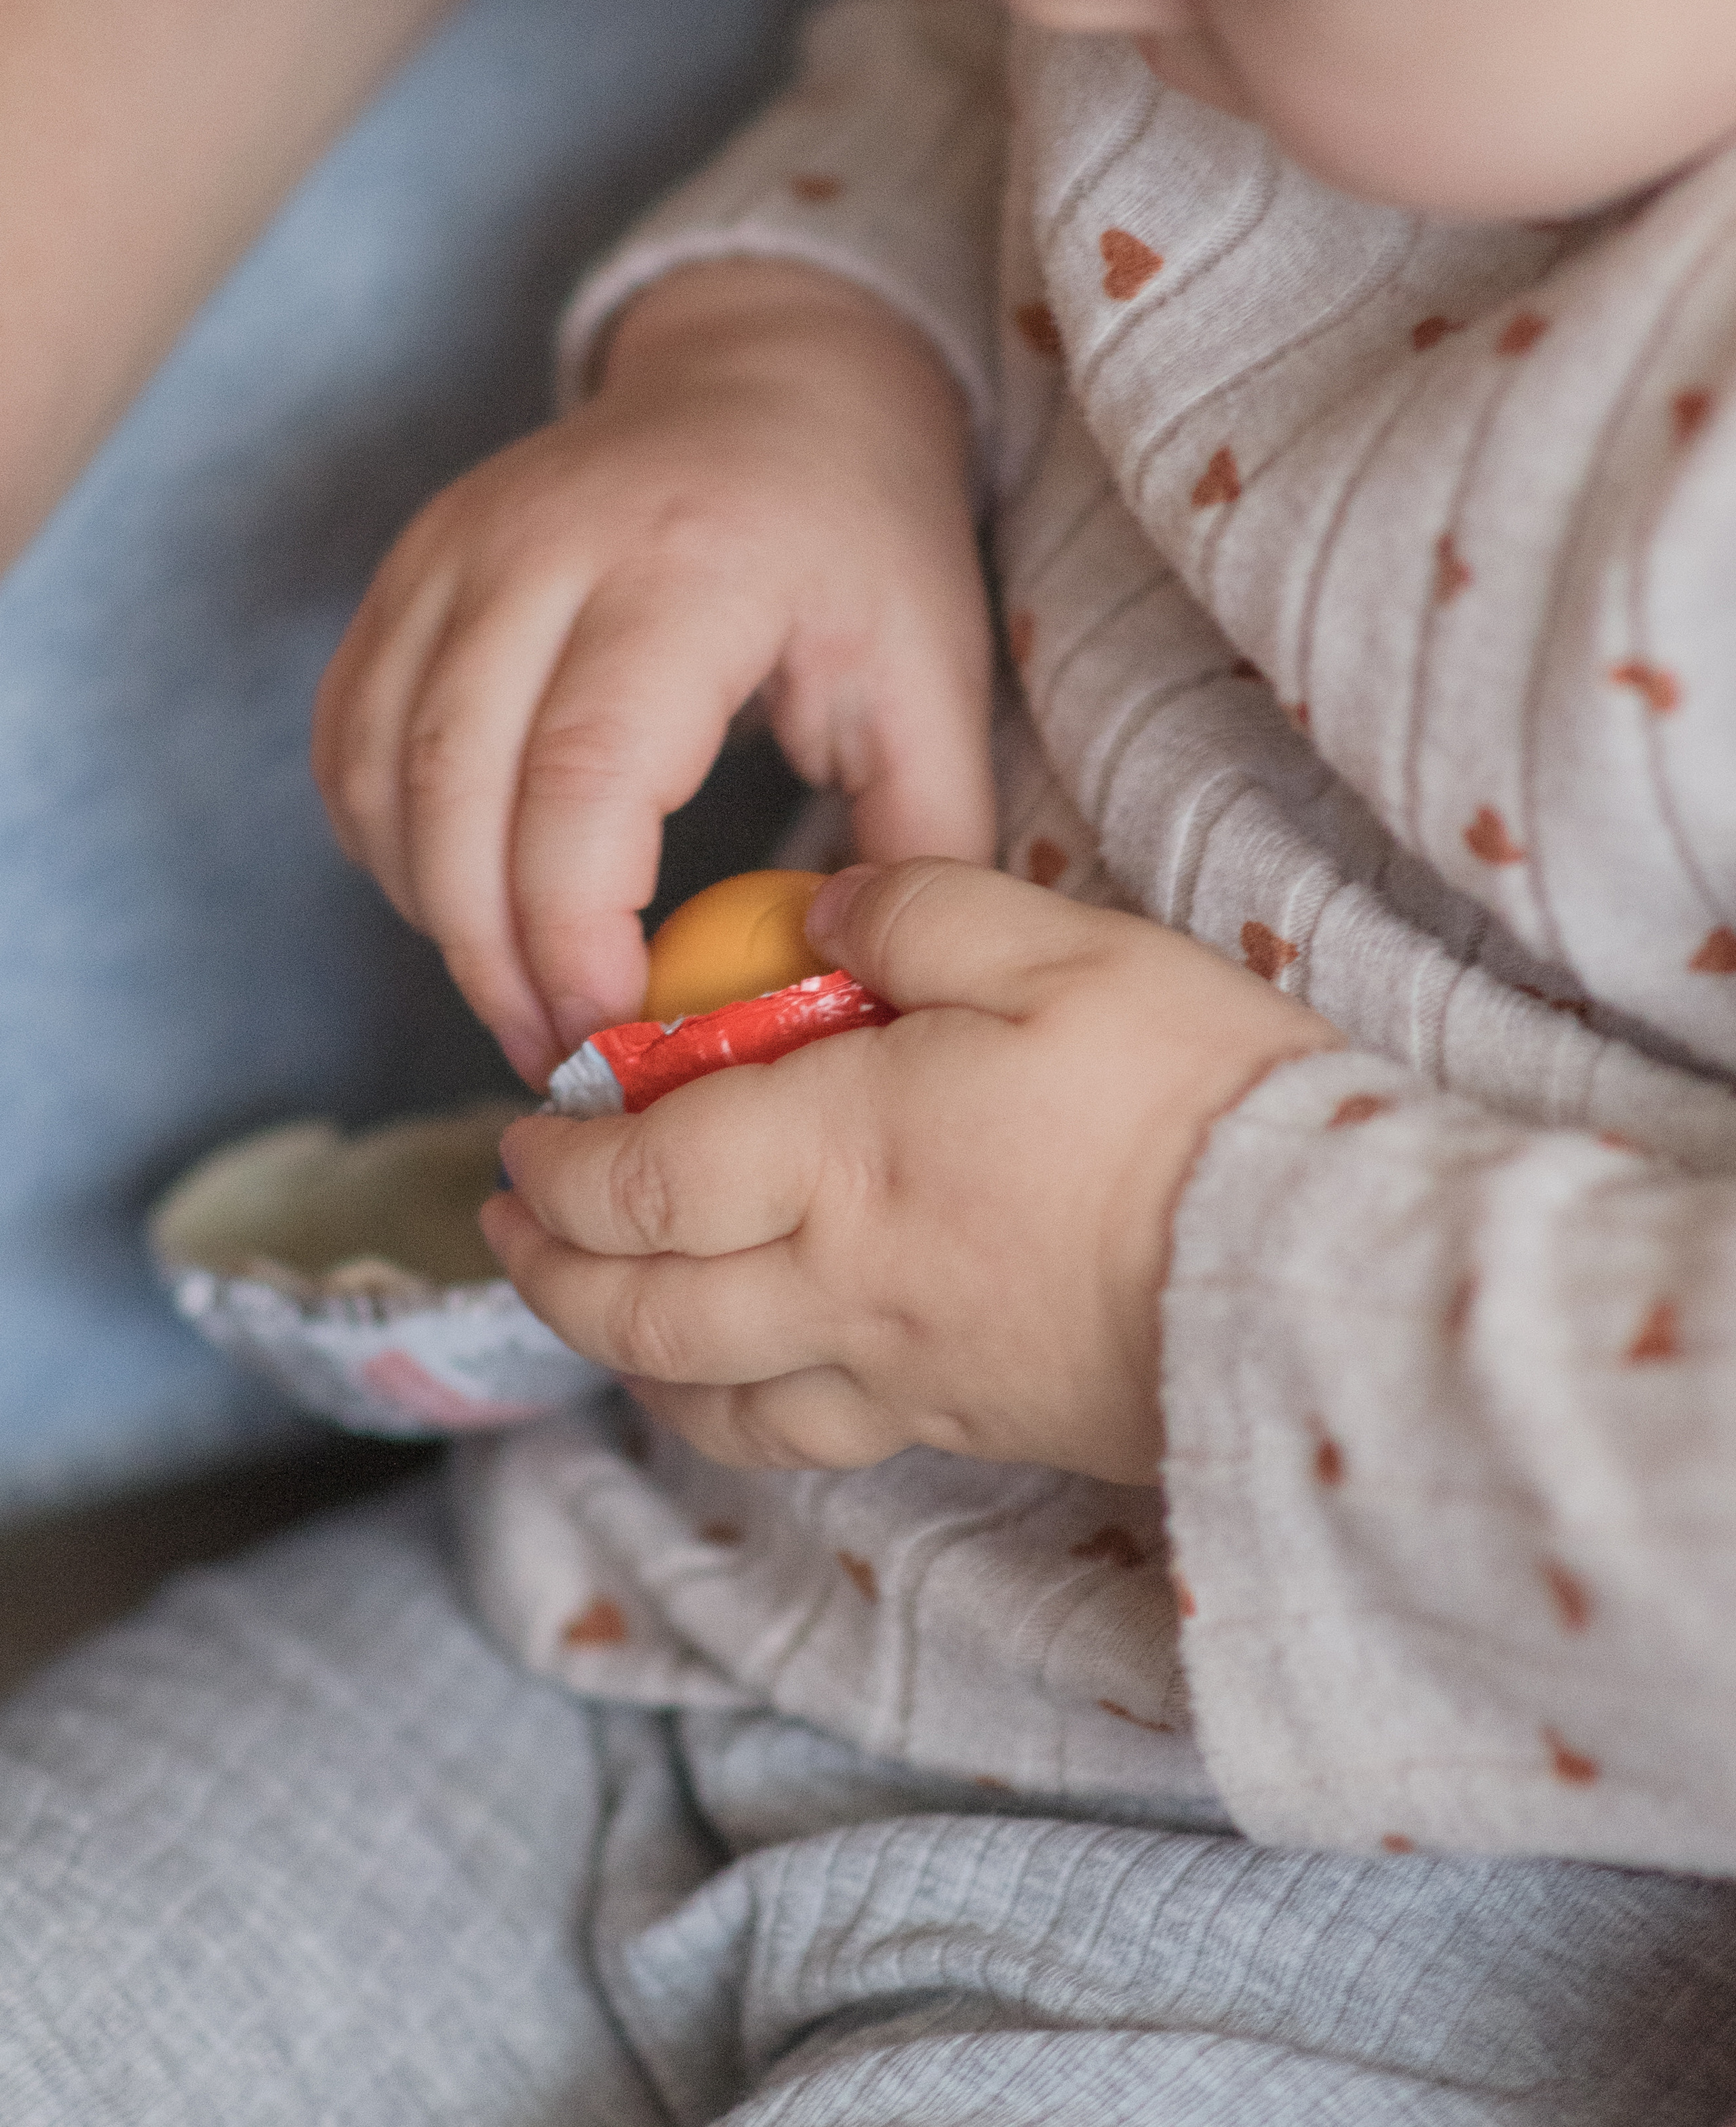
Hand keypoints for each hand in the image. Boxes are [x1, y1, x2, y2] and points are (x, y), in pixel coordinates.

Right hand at [311, 262, 994, 1081]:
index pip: (582, 774)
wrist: (774, 382)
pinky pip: (348, 737)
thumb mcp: (932, 680)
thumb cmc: (862, 544)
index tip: (614, 1028)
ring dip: (431, 911)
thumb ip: (921, 844)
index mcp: (690, 567)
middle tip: (560, 1055)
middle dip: (491, 955)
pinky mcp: (407, 569)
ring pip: (379, 770)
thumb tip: (876, 1004)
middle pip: (454, 786)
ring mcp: (453, 549)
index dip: (573, 927)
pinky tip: (464, 901)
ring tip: (518, 994)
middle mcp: (543, 544)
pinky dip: (386, 844)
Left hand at [481, 860, 1337, 1482]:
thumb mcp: (1058, 946)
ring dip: (617, 1351)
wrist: (1308, 1270)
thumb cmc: (1187, 1095)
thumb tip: (825, 905)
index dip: (556, 1160)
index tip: (526, 1125)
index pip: (636, 1179)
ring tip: (593, 1303)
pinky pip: (800, 1441)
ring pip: (701, 1395)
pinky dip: (723, 1414)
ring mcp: (897, 1371)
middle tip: (506, 1221)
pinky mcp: (964, 1422)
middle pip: (637, 1307)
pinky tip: (730, 1382)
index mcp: (839, 1155)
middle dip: (547, 1266)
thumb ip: (919, 909)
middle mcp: (838, 1281)